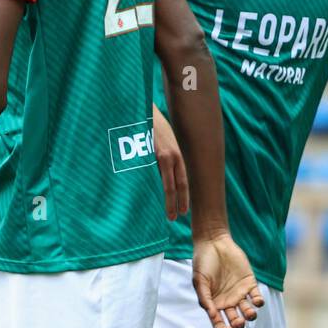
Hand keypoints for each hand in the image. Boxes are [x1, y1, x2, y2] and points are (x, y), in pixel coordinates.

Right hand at [153, 106, 188, 220]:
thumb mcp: (165, 142)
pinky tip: (146, 200)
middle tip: (174, 218)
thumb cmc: (152, 126)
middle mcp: (171, 156)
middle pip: (174, 185)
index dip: (184, 197)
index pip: (182, 180)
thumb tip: (163, 174)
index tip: (183, 211)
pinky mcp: (146, 154)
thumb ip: (166, 157)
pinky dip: (148, 189)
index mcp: (176, 154)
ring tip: (166, 214)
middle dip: (174, 203)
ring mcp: (158, 155)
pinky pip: (147, 175)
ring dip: (165, 200)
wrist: (142, 109)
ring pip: (163, 184)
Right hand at [192, 232, 262, 327]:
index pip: (219, 322)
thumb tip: (212, 315)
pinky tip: (257, 302)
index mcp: (214, 304)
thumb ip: (205, 298)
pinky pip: (256, 297)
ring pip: (248, 311)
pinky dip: (258, 302)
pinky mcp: (250, 283)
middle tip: (239, 322)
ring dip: (250, 315)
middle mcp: (228, 301)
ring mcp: (240, 293)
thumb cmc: (203, 263)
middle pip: (236, 319)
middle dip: (238, 324)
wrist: (214, 243)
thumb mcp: (200, 281)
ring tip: (250, 313)